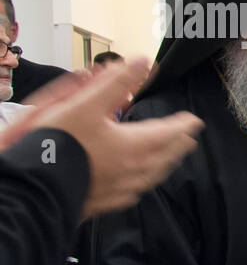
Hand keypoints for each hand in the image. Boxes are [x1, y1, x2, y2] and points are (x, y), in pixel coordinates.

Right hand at [1, 59, 203, 217]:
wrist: (35, 186)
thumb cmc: (60, 143)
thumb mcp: (86, 104)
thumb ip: (117, 83)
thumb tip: (143, 61)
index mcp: (134, 145)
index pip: (169, 133)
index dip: (182, 125)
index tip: (193, 120)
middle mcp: (133, 169)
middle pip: (165, 156)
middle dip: (178, 145)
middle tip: (187, 138)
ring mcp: (120, 188)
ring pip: (152, 175)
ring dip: (164, 164)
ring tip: (169, 158)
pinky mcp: (104, 202)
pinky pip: (133, 191)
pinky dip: (142, 182)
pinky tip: (138, 183)